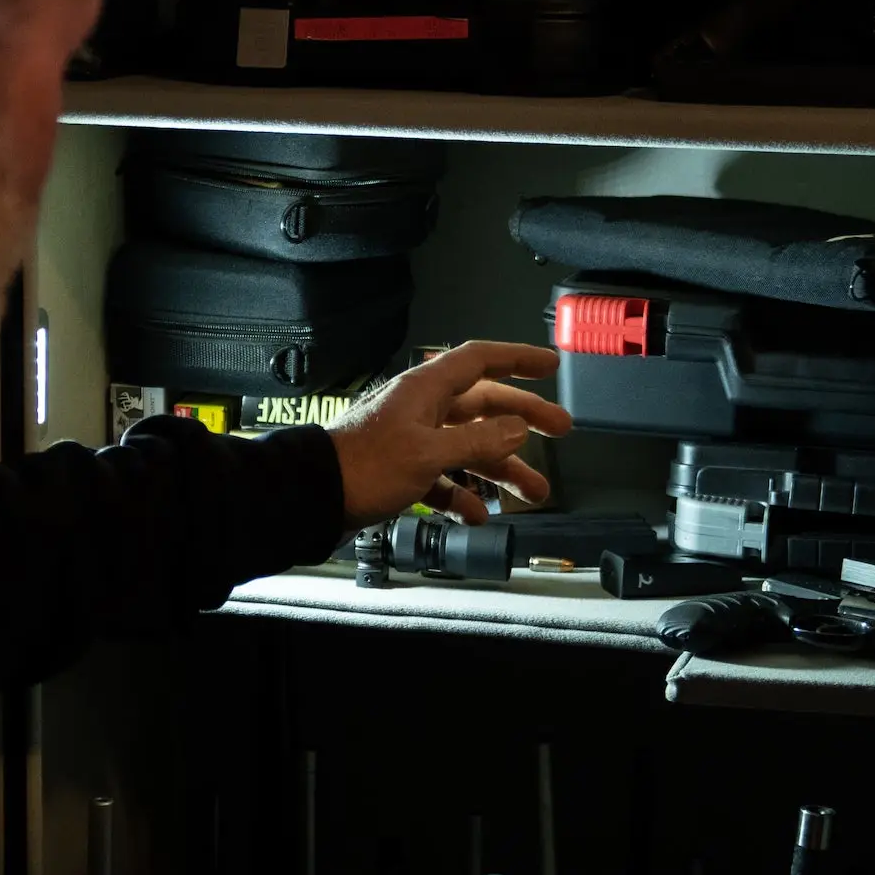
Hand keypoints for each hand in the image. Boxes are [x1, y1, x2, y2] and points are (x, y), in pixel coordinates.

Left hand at [327, 341, 569, 528]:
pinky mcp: (401, 470)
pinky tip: (477, 515)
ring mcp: (411, 439)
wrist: (313, 496)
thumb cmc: (367, 467)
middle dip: (524, 419)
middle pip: (483, 405)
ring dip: (502, 468)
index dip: (518, 359)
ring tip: (534, 494)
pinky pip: (442, 477)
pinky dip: (462, 494)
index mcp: (427, 389)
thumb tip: (519, 428)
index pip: (481, 360)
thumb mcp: (429, 453)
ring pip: (468, 446)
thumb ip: (478, 440)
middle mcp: (422, 409)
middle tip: (561, 430)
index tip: (550, 365)